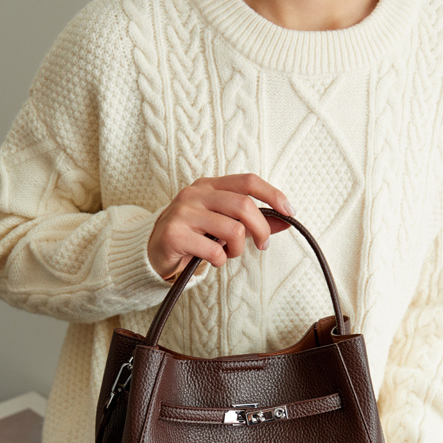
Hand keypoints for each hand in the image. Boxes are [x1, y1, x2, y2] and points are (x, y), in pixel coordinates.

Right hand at [148, 174, 293, 280]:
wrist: (153, 250)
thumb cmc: (193, 235)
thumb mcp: (222, 223)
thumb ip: (251, 220)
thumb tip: (286, 220)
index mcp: (209, 185)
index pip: (247, 181)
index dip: (272, 194)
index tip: (290, 211)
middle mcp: (196, 194)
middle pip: (244, 205)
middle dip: (261, 229)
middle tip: (263, 245)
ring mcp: (183, 213)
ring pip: (232, 229)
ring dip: (238, 249)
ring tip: (228, 253)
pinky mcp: (174, 235)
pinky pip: (214, 250)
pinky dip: (220, 260)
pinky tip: (212, 260)